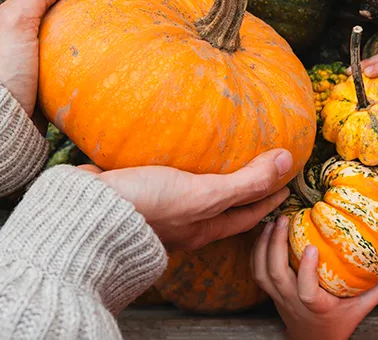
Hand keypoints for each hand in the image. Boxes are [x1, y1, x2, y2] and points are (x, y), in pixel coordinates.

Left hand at [0, 0, 116, 116]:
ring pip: (69, 34)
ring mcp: (35, 62)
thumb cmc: (2, 69)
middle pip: (63, 7)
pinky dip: (90, 52)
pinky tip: (107, 52)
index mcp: (11, 16)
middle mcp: (21, 37)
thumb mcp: (16, 20)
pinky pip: (73, 62)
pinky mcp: (46, 86)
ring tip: (118, 16)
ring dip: (92, 23)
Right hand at [79, 149, 292, 250]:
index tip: (286, 185)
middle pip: (221, 208)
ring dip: (209, 178)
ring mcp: (160, 209)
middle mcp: (184, 223)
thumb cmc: (149, 205)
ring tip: (220, 156)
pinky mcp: (138, 190)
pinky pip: (166, 178)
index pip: (246, 215)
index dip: (269, 200)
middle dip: (242, 191)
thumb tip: (287, 161)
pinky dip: (178, 166)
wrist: (90, 209)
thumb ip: (245, 181)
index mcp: (203, 228)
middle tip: (260, 170)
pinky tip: (174, 149)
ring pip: (194, 193)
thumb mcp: (205, 195)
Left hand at [252, 216, 377, 339]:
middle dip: (276, 245)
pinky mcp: (270, 292)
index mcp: (316, 306)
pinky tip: (265, 231)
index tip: (310, 247)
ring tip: (273, 221)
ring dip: (264, 245)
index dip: (305, 270)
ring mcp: (278, 297)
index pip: (306, 291)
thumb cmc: (340, 321)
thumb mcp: (364, 306)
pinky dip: (257, 250)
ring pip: (262, 271)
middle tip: (284, 218)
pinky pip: (257, 271)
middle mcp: (292, 302)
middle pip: (275, 275)